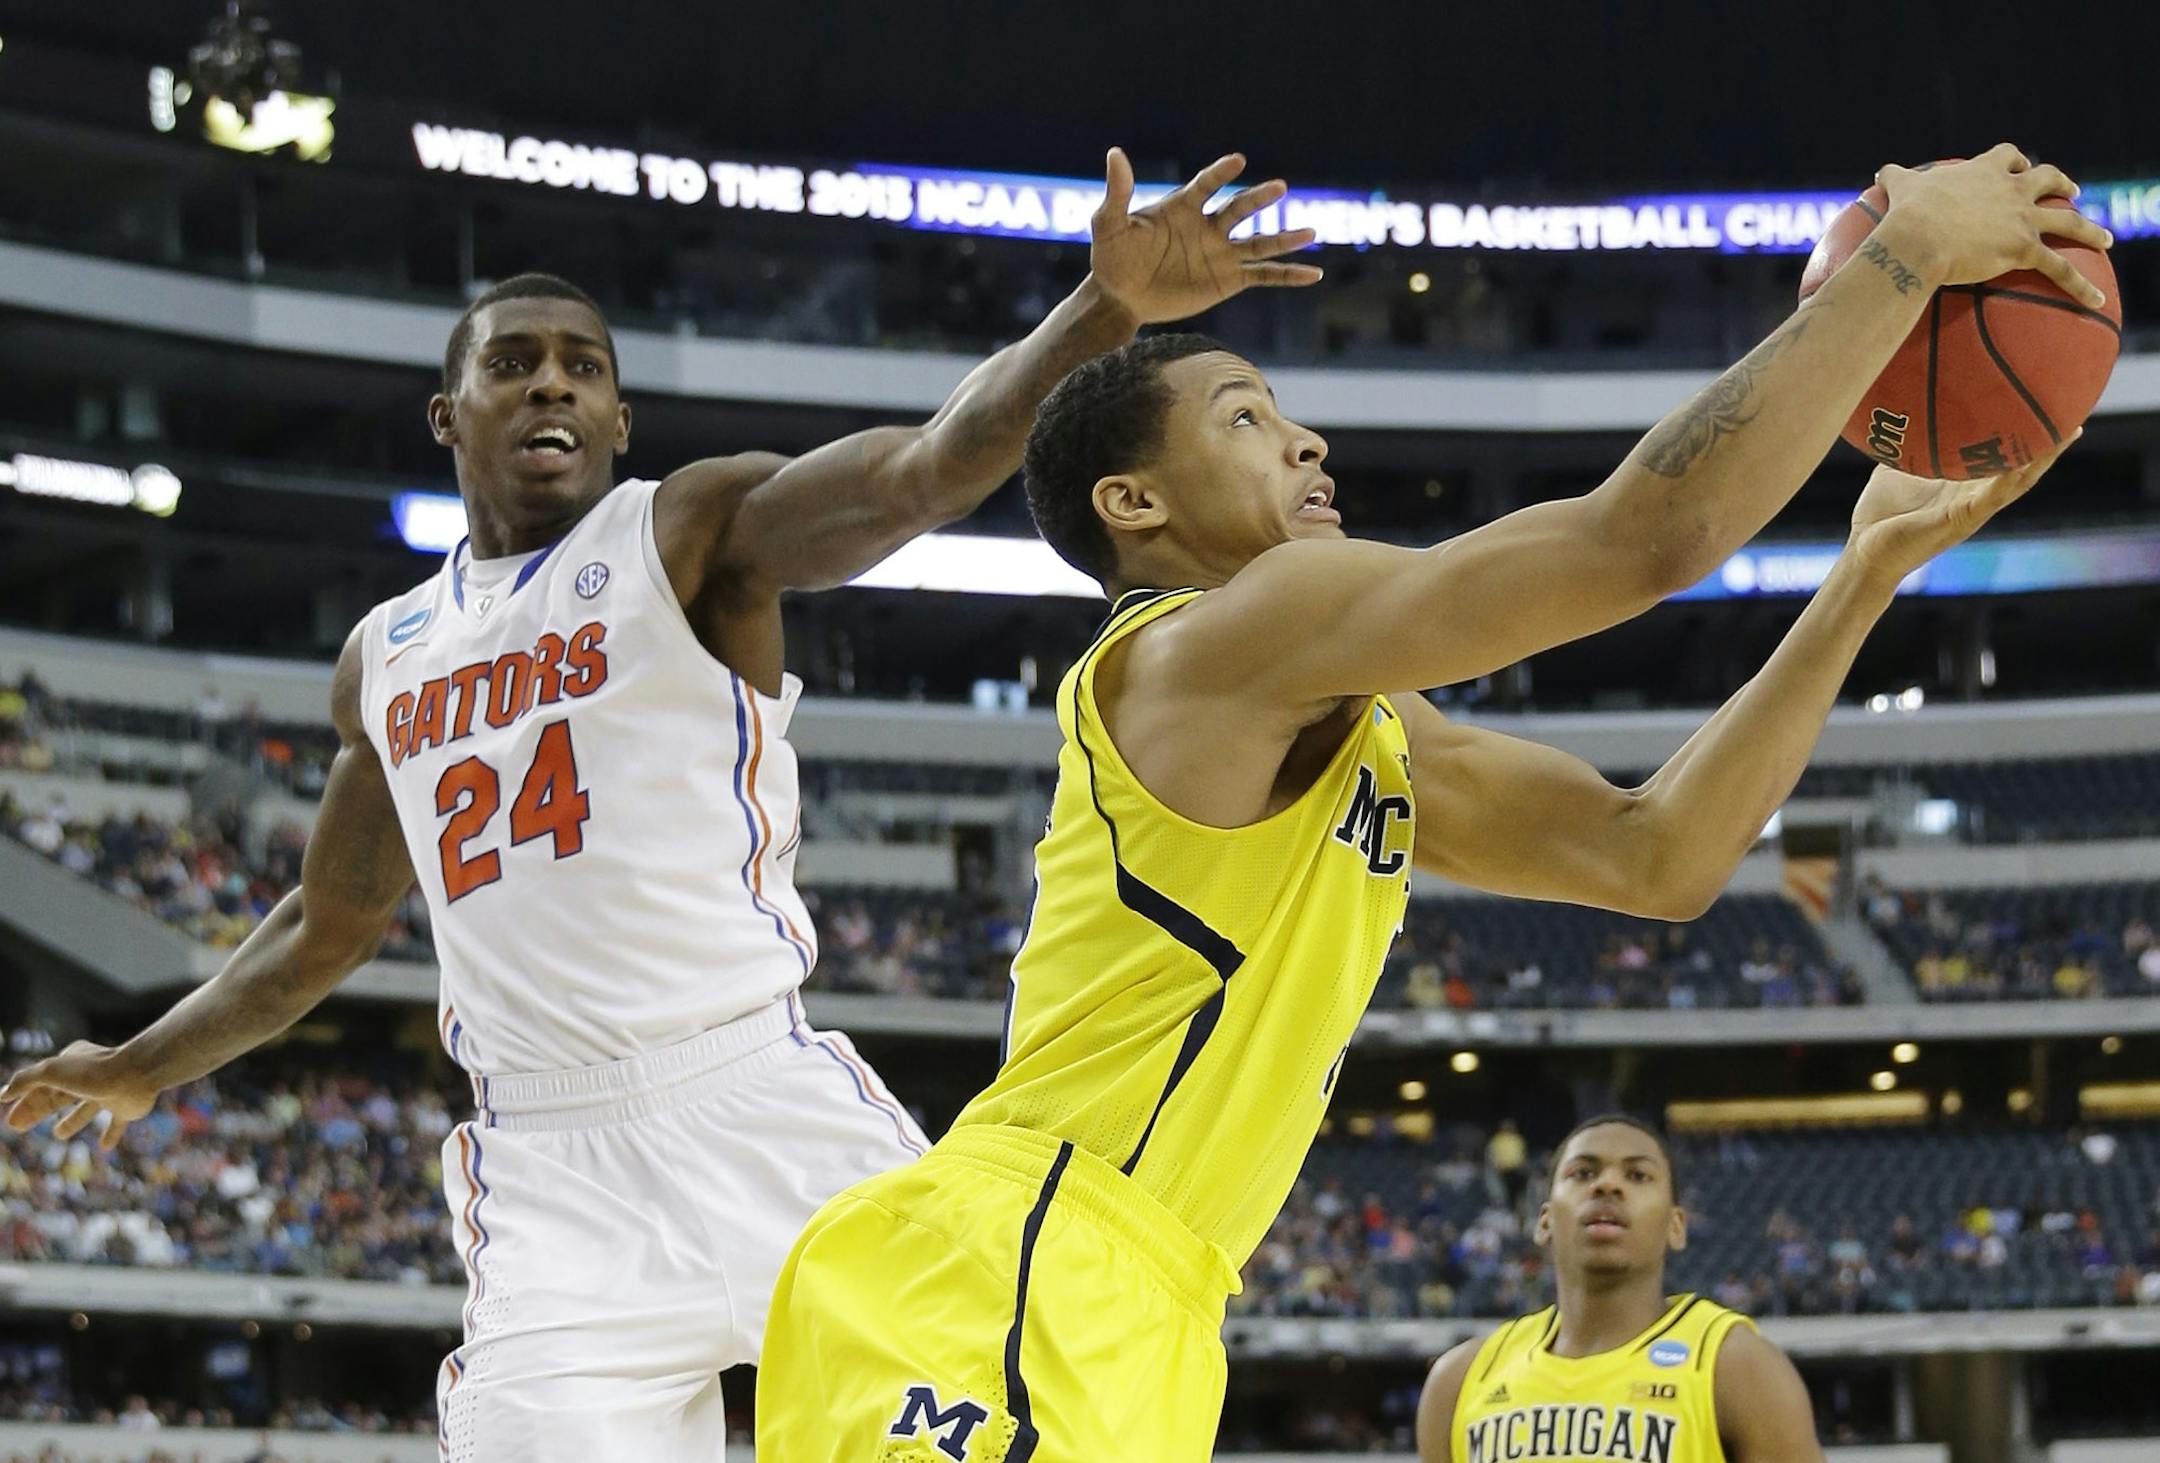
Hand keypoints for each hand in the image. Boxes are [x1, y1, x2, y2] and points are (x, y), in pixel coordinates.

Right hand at [1, 1041, 160, 1150]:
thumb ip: (26, 1080)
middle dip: (38, 1111)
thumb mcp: (51, 1072)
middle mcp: (90, 1077)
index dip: (24, 1103)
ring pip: (87, 1109)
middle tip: (17, 1127)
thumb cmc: (93, 1072)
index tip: (11, 1120)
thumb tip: (3, 1093)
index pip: (41, 1086)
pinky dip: (111, 1134)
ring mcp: (109, 1091)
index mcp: (71, 1063)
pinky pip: (117, 1123)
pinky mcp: (127, 1107)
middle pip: (58, 1097)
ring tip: (58, 1134)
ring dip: (72, 1121)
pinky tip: (105, 1147)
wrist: (138, 1075)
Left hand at [1088, 147, 1321, 325]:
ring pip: (1260, 242)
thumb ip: (1117, 192)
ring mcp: (1221, 254)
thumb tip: (1115, 153)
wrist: (1120, 297)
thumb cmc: (1112, 258)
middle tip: (1279, 187)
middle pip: (1240, 209)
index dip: (1220, 174)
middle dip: (1258, 198)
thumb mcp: (1109, 224)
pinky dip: (1289, 275)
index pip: (1207, 186)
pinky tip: (1314, 274)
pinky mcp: (1229, 280)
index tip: (1237, 161)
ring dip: (1285, 238)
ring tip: (1310, 232)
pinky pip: (1265, 276)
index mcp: (1183, 208)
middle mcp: (1208, 227)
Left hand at [1845, 431, 2076, 581]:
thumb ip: (1908, 445)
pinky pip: (1991, 498)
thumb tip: (1902, 412)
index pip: (2004, 458)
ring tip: (2066, 433)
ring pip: (2017, 482)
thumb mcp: (1897, 470)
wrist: (1864, 552)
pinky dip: (2008, 479)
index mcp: (1964, 485)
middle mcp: (1975, 498)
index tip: (2046, 409)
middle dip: (2049, 444)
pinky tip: (2023, 462)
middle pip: (2023, 468)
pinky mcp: (1959, 521)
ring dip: (2041, 459)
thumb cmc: (1881, 515)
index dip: (2026, 437)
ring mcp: (1971, 511)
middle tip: (2073, 416)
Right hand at [1878, 144, 2111, 306]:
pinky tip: (2098, 299)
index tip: (2019, 164)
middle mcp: (2011, 190)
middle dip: (2061, 184)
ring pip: (2068, 221)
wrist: (1917, 237)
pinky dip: (2081, 286)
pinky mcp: (2024, 249)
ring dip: (2089, 230)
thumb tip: (1880, 174)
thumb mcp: (1901, 187)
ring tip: (2104, 239)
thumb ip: (1895, 178)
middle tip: (2071, 190)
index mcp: (1984, 172)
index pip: (2007, 157)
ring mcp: (2021, 219)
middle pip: (2047, 179)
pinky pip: (2061, 269)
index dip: (2014, 160)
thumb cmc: (1907, 213)